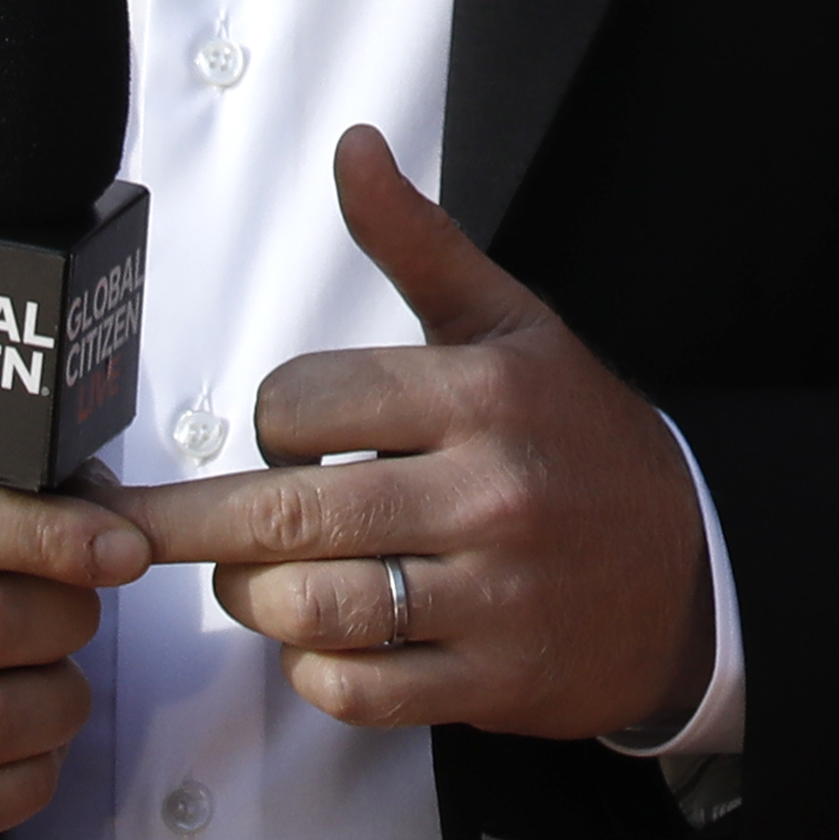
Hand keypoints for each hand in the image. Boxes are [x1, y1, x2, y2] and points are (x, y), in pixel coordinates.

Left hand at [99, 126, 711, 739]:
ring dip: (254, 597)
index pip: (299, 404)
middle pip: (285, 512)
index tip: (287, 436)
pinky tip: (328, 640)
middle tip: (144, 528)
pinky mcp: (491, 680)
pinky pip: (354, 691)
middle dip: (192, 525)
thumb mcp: (513, 325)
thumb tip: (354, 148)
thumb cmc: (581, 439)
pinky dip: (315, 672)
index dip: (269, 422)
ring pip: (308, 608)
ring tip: (257, 577)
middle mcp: (490, 489)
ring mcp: (493, 592)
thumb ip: (419, 239)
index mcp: (485, 391)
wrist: (695, 568)